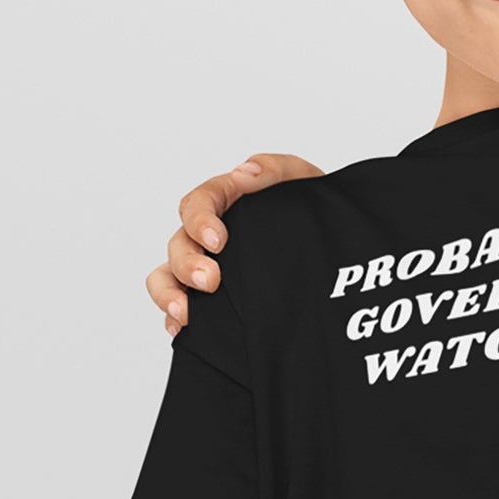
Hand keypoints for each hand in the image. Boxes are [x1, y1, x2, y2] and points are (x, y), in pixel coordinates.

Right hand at [148, 153, 324, 332]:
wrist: (331, 246)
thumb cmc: (310, 209)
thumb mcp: (302, 181)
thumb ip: (275, 169)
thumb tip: (243, 173)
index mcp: (225, 202)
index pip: (198, 204)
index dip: (200, 221)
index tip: (218, 241)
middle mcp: (206, 235)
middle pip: (178, 244)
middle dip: (188, 264)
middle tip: (211, 282)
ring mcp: (204, 265)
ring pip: (167, 276)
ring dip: (170, 293)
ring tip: (186, 313)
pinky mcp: (209, 297)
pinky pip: (178, 307)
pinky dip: (174, 318)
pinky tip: (182, 329)